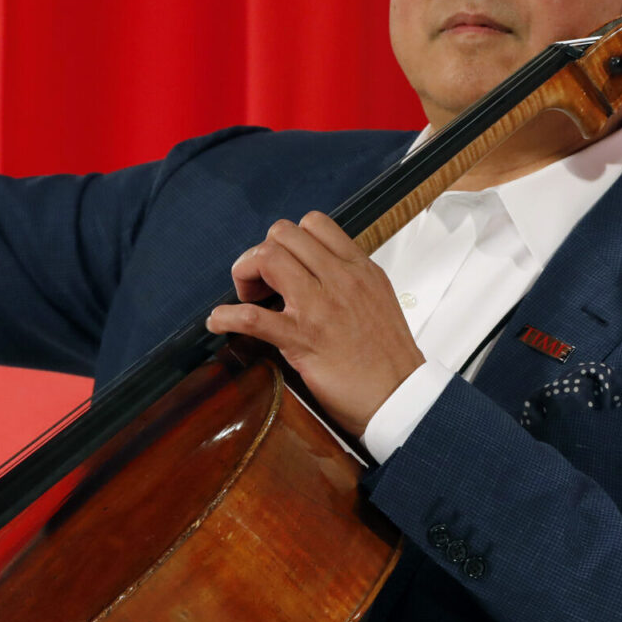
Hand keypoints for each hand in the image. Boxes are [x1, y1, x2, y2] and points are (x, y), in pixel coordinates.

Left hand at [205, 212, 426, 435]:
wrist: (402, 398)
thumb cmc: (390, 359)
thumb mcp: (378, 300)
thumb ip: (349, 281)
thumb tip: (316, 274)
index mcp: (360, 269)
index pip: (314, 224)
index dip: (289, 240)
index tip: (285, 263)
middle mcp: (340, 279)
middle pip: (283, 234)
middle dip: (262, 253)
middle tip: (262, 284)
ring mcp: (320, 307)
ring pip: (267, 257)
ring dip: (245, 274)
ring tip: (247, 298)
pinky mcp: (303, 339)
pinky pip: (253, 317)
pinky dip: (226, 317)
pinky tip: (219, 322)